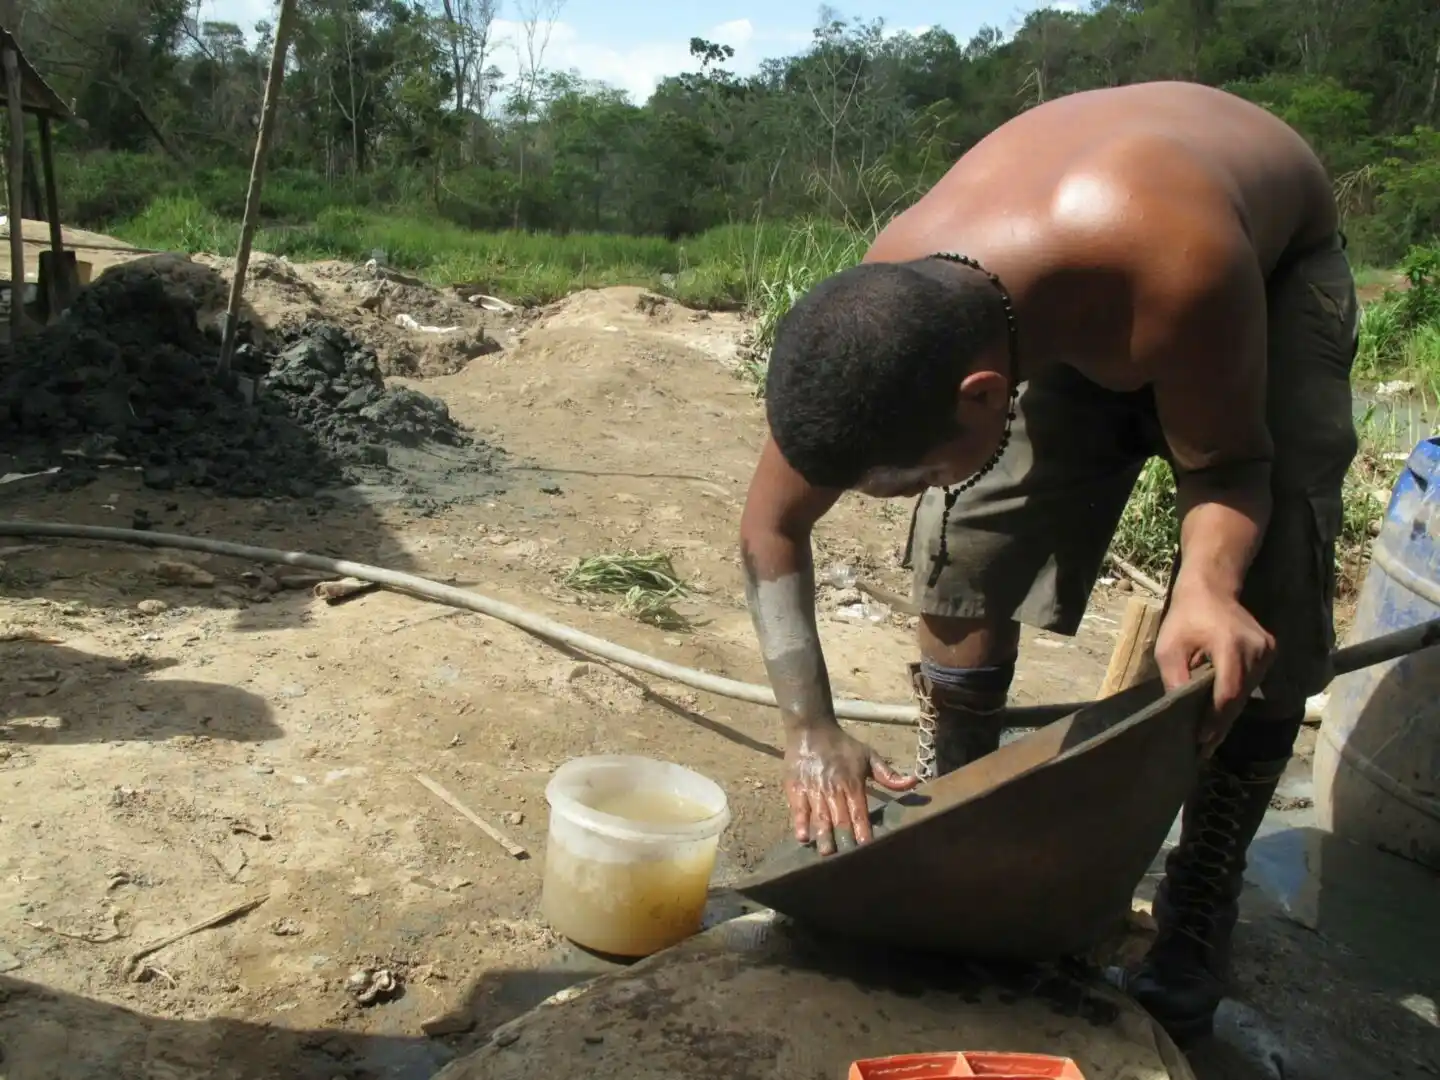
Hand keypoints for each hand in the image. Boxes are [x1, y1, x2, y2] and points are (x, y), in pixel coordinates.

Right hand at [783, 725, 917, 854]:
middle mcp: (833, 788)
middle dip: (844, 840)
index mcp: (852, 783)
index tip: (868, 848)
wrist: (811, 728)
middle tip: (846, 861)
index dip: (864, 830)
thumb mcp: (868, 756)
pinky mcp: (795, 787)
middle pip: (840, 819)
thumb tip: (914, 782)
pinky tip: (802, 837)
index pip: (860, 812)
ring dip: (823, 836)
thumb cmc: (842, 745)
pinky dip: (800, 822)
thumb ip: (888, 775)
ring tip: (826, 854)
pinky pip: (798, 808)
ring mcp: (813, 789)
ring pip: (820, 817)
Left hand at [1155, 585, 1275, 756]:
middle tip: (1203, 748)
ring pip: (1247, 692)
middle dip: (1220, 723)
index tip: (1200, 739)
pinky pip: (1252, 682)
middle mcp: (1257, 650)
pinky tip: (1220, 711)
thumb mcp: (1169, 648)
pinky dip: (1236, 697)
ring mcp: (1268, 651)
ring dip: (1228, 712)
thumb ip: (1175, 679)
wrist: (1212, 588)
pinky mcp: (1271, 652)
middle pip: (1239, 697)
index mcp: (1232, 646)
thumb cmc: (1186, 617)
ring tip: (1209, 734)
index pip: (1227, 693)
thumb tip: (1179, 711)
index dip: (1214, 720)